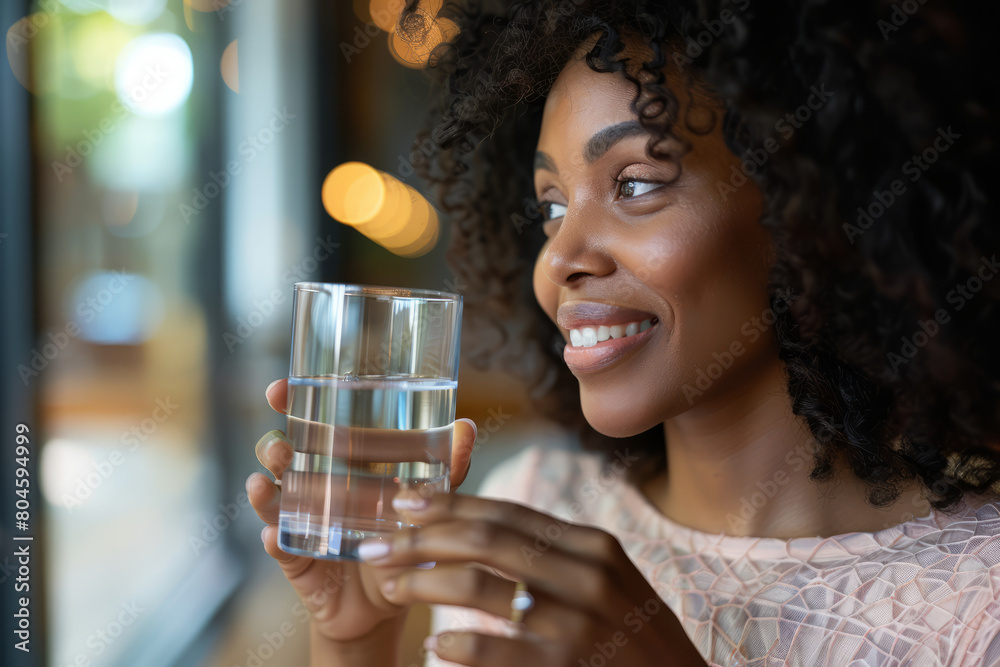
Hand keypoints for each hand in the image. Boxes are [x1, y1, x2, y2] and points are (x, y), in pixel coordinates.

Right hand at [246, 378, 478, 643]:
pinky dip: (274, 540)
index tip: (279, 388)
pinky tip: (272, 535)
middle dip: (272, 445)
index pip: (306, 424)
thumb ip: (447, 468)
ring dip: (266, 489)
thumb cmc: (404, 539)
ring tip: (266, 480)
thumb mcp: (427, 502)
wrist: (391, 600)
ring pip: (273, 500)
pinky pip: (279, 548)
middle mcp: (312, 487)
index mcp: (337, 463)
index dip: (288, 403)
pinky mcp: (297, 560)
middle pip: (281, 457)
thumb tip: (468, 427)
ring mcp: (299, 523)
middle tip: (279, 443)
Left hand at [356, 494, 708, 665]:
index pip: (508, 514)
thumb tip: (483, 531)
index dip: (450, 505)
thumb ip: (555, 555)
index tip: (404, 500)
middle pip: (487, 542)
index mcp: (593, 547)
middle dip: (423, 538)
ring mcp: (580, 624)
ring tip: (390, 587)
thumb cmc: (635, 643)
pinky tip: (436, 644)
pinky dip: (462, 645)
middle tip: (376, 543)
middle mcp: (588, 576)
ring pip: (483, 587)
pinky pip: (500, 651)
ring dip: (425, 584)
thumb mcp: (607, 585)